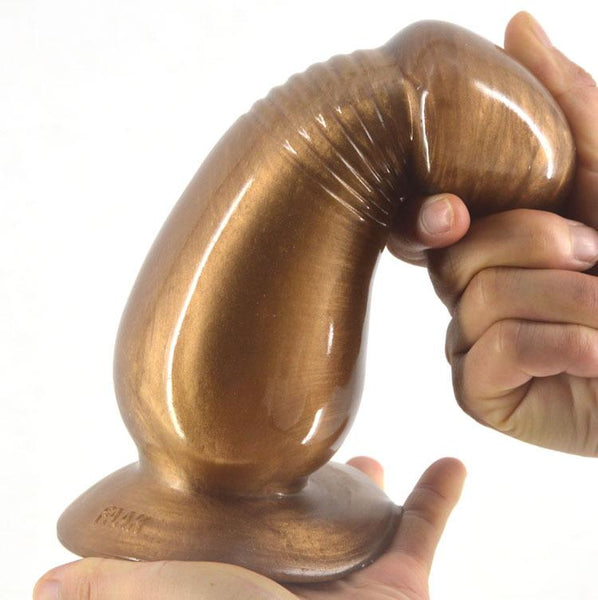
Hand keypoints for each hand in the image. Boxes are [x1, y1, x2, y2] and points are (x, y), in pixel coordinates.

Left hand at [33, 457, 464, 599]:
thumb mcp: (155, 596)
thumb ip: (104, 589)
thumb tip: (43, 581)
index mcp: (249, 576)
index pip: (243, 532)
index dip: (240, 497)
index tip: (239, 461)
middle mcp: (300, 578)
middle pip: (306, 525)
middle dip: (306, 488)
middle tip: (307, 458)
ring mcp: (355, 582)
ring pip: (367, 523)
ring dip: (373, 488)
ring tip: (371, 456)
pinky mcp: (403, 583)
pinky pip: (427, 530)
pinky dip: (440, 496)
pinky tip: (453, 463)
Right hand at [390, 12, 597, 454]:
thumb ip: (565, 102)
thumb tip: (515, 24)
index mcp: (491, 242)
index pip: (423, 224)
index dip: (425, 216)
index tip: (453, 211)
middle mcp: (472, 290)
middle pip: (455, 258)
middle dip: (534, 245)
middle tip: (594, 253)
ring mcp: (471, 343)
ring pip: (475, 301)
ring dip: (564, 298)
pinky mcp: (480, 392)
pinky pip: (490, 353)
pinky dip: (557, 345)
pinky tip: (593, 356)